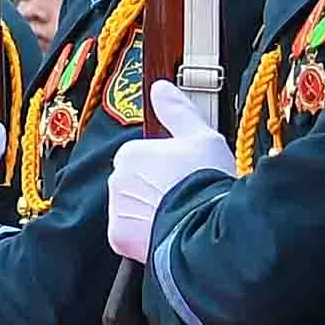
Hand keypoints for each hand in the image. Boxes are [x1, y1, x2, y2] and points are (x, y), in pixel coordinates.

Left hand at [107, 78, 232, 262]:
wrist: (209, 227)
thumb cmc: (206, 180)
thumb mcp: (201, 136)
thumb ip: (177, 110)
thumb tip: (161, 87)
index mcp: (130, 153)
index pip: (142, 157)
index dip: (166, 165)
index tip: (184, 173)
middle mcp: (116, 179)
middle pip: (135, 182)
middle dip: (156, 188)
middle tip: (184, 194)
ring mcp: (116, 209)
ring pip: (132, 208)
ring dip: (150, 211)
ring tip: (180, 213)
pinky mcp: (119, 237)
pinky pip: (130, 234)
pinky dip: (146, 234)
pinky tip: (170, 229)